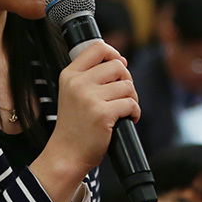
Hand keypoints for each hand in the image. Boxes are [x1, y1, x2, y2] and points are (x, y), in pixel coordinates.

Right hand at [31, 42, 138, 201]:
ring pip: (127, 86)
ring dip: (132, 98)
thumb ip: (90, 75)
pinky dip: (134, 112)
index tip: (118, 67)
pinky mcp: (103, 114)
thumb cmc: (74, 125)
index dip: (114, 54)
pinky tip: (127, 119)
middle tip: (122, 95)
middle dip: (126, 80)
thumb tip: (121, 60)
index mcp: (69, 75)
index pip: (97, 47)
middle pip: (118, 66)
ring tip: (124, 109)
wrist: (67, 153)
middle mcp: (78, 83)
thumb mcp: (72, 93)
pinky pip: (131, 104)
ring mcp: (89, 98)